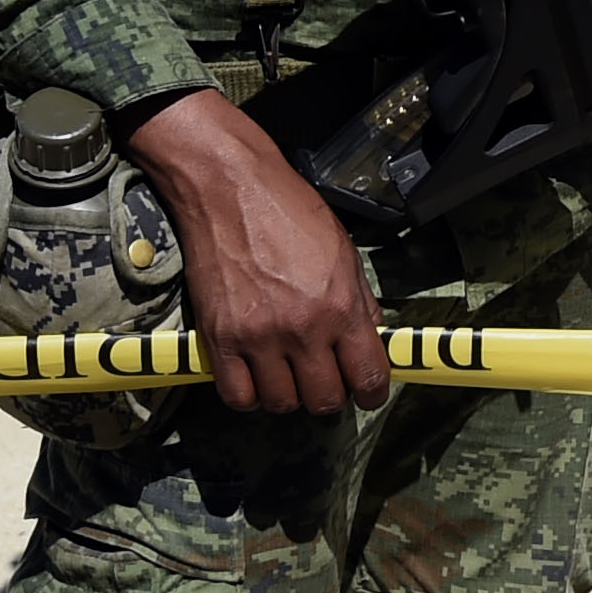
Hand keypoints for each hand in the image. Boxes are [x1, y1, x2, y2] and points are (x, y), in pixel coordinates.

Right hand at [127, 90, 388, 414]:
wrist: (229, 188)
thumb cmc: (288, 211)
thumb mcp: (343, 250)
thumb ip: (360, 301)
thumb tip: (370, 340)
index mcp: (341, 307)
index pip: (369, 379)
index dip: (372, 393)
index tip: (366, 392)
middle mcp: (302, 329)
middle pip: (324, 400)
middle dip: (330, 394)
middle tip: (322, 376)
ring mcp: (258, 338)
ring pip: (281, 404)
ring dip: (288, 395)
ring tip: (286, 373)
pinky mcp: (219, 338)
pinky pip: (237, 396)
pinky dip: (248, 394)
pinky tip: (254, 374)